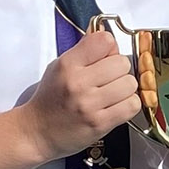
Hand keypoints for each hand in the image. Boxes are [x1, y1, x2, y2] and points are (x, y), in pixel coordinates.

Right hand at [27, 30, 139, 158]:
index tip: (105, 57)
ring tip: (112, 94)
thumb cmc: (50, 99)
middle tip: (108, 79)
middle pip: (122, 63)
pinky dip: (128, 105)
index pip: (104, 41)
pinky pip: (132, 106)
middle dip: (119, 70)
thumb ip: (85, 50)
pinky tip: (116, 106)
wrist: (37, 132)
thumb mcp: (60, 66)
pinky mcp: (100, 123)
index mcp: (67, 64)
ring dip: (125, 89)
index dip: (110, 48)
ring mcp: (89, 104)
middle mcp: (78, 83)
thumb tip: (108, 36)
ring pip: (130, 84)